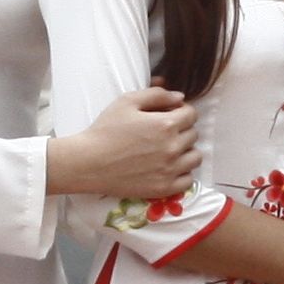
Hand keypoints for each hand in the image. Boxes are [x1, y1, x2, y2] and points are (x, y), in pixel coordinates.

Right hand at [49, 85, 199, 201]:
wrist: (88, 163)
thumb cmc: (105, 130)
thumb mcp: (127, 101)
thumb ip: (157, 94)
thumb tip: (180, 97)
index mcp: (166, 124)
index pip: (192, 114)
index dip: (182, 112)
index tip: (170, 115)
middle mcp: (173, 147)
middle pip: (193, 135)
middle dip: (182, 130)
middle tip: (164, 132)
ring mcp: (170, 170)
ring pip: (195, 157)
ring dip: (186, 151)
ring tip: (168, 150)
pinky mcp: (164, 188)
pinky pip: (188, 180)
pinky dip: (182, 172)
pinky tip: (168, 167)